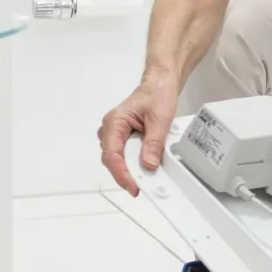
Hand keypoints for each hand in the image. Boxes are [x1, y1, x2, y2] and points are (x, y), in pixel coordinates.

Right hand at [98, 77, 179, 195]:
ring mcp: (116, 134)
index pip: (112, 154)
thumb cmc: (156, 95)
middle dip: (127, 174)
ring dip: (131, 169)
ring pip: (119, 159)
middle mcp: (111, 128)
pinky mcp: (124, 138)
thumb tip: (148, 164)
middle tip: (142, 186)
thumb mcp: (160, 120)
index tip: (132, 186)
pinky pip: (126, 155)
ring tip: (146, 176)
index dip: (121, 173)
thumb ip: (154, 143)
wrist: (159, 85)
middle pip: (113, 160)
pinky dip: (135, 162)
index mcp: (115, 122)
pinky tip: (145, 165)